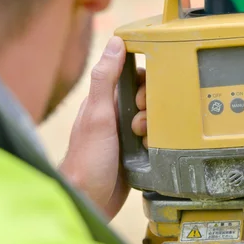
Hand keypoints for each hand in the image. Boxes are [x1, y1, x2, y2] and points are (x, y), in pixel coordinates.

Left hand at [60, 36, 146, 219]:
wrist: (90, 201)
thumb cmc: (87, 159)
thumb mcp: (98, 115)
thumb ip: (105, 78)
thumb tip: (116, 42)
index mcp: (105, 100)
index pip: (133, 76)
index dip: (144, 81)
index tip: (143, 95)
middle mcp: (115, 114)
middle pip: (147, 96)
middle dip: (150, 107)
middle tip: (140, 123)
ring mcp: (126, 133)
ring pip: (154, 117)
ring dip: (154, 126)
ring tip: (142, 139)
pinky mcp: (136, 151)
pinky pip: (155, 137)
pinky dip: (156, 141)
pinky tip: (149, 150)